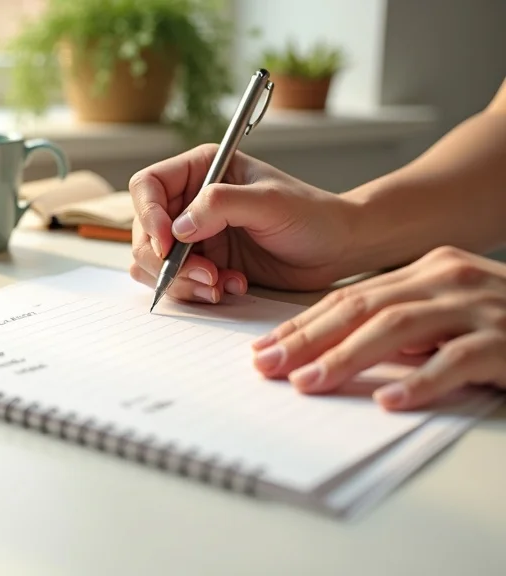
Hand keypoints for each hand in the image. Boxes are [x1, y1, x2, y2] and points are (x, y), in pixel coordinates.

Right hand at [128, 144, 356, 301]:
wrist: (336, 249)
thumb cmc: (311, 215)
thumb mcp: (269, 202)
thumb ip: (221, 205)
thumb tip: (177, 227)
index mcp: (200, 169)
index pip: (147, 186)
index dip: (148, 216)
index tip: (166, 245)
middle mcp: (189, 201)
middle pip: (144, 231)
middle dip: (166, 261)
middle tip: (204, 277)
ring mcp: (193, 235)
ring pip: (153, 262)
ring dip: (181, 281)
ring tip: (220, 285)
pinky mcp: (202, 264)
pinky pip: (176, 282)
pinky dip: (196, 291)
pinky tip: (232, 286)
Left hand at [251, 246, 505, 410]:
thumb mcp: (447, 313)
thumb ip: (401, 322)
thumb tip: (335, 348)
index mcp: (428, 269)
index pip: (349, 296)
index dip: (303, 323)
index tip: (264, 348)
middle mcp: (448, 278)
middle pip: (361, 307)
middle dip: (307, 338)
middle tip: (267, 365)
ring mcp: (478, 306)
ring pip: (397, 328)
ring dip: (346, 357)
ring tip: (308, 383)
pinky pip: (455, 360)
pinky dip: (419, 380)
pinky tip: (388, 400)